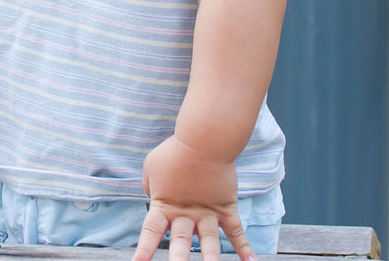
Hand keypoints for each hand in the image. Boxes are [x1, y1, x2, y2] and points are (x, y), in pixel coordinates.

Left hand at [132, 135, 255, 260]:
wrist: (204, 139)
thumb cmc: (174, 151)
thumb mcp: (151, 167)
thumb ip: (150, 187)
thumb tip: (154, 199)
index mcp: (164, 205)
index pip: (151, 231)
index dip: (143, 249)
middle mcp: (186, 214)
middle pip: (180, 242)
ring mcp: (208, 213)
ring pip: (210, 243)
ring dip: (211, 259)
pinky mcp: (226, 208)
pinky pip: (237, 231)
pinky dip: (245, 247)